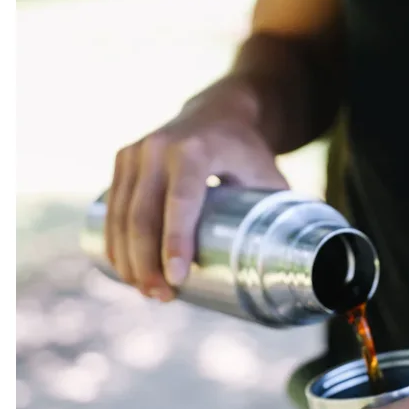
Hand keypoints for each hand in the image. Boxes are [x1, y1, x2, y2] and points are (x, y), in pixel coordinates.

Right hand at [105, 78, 287, 299]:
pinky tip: (124, 269)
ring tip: (146, 291)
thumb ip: (279, 213)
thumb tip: (296, 263)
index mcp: (196, 150)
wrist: (219, 111)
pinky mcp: (123, 159)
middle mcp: (159, 147)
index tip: (177, 279)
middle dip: (147, 263)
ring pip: (122, 215)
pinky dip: (115, 242)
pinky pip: (112, 208)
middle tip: (162, 297)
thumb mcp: (267, 175)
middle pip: (143, 215)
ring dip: (129, 259)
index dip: (175, 243)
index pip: (181, 202)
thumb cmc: (247, 152)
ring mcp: (135, 151)